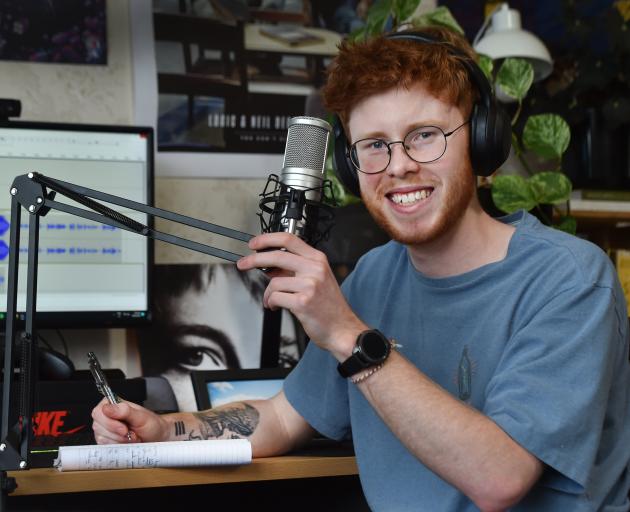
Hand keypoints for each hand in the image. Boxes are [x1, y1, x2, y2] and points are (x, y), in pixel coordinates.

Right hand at [91, 398, 167, 443]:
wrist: (156, 437)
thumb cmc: (150, 424)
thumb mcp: (141, 416)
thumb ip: (125, 411)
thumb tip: (107, 408)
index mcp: (112, 404)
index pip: (99, 412)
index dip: (110, 423)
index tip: (124, 429)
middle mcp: (105, 416)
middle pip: (98, 426)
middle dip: (118, 434)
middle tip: (131, 433)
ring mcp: (104, 430)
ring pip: (102, 438)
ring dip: (120, 441)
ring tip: (132, 436)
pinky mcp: (105, 441)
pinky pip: (105, 447)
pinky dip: (118, 446)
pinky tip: (127, 442)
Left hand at [237, 232, 365, 360]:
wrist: (342, 329)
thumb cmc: (330, 307)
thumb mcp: (317, 279)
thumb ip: (295, 269)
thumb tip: (270, 265)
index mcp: (318, 260)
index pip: (289, 240)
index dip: (267, 239)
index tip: (254, 244)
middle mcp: (315, 269)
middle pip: (276, 256)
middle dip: (254, 259)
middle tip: (243, 264)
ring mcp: (309, 285)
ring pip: (274, 282)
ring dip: (268, 293)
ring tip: (271, 300)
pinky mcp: (302, 302)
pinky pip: (275, 297)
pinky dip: (271, 302)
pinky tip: (275, 306)